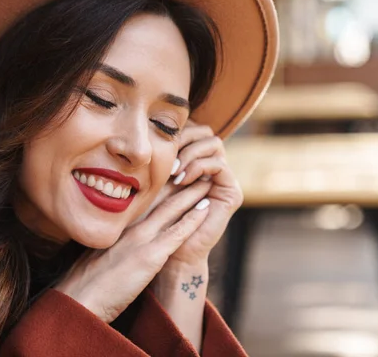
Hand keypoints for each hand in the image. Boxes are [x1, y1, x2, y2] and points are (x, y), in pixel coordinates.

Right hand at [54, 180, 212, 322]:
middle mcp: (130, 228)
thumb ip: (109, 248)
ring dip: (191, 194)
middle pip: (160, 200)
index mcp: (118, 228)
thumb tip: (113, 251)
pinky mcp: (150, 256)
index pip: (144, 203)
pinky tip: (206, 207)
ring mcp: (141, 240)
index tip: (173, 178)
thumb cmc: (85, 284)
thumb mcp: (95, 258)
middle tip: (195, 170)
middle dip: (179, 184)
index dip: (160, 189)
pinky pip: (178, 233)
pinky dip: (193, 218)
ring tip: (206, 181)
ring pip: (172, 210)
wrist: (80, 299)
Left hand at [164, 120, 242, 266]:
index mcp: (194, 161)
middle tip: (166, 153)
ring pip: (214, 143)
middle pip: (205, 131)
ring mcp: (223, 178)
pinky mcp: (231, 192)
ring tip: (173, 171)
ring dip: (190, 153)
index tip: (155, 142)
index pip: (191, 128)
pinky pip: (219, 164)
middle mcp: (211, 167)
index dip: (176, 130)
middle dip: (184, 137)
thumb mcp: (151, 181)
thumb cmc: (155, 219)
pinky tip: (182, 179)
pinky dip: (199, 167)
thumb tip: (146, 126)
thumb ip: (155, 157)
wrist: (170, 252)